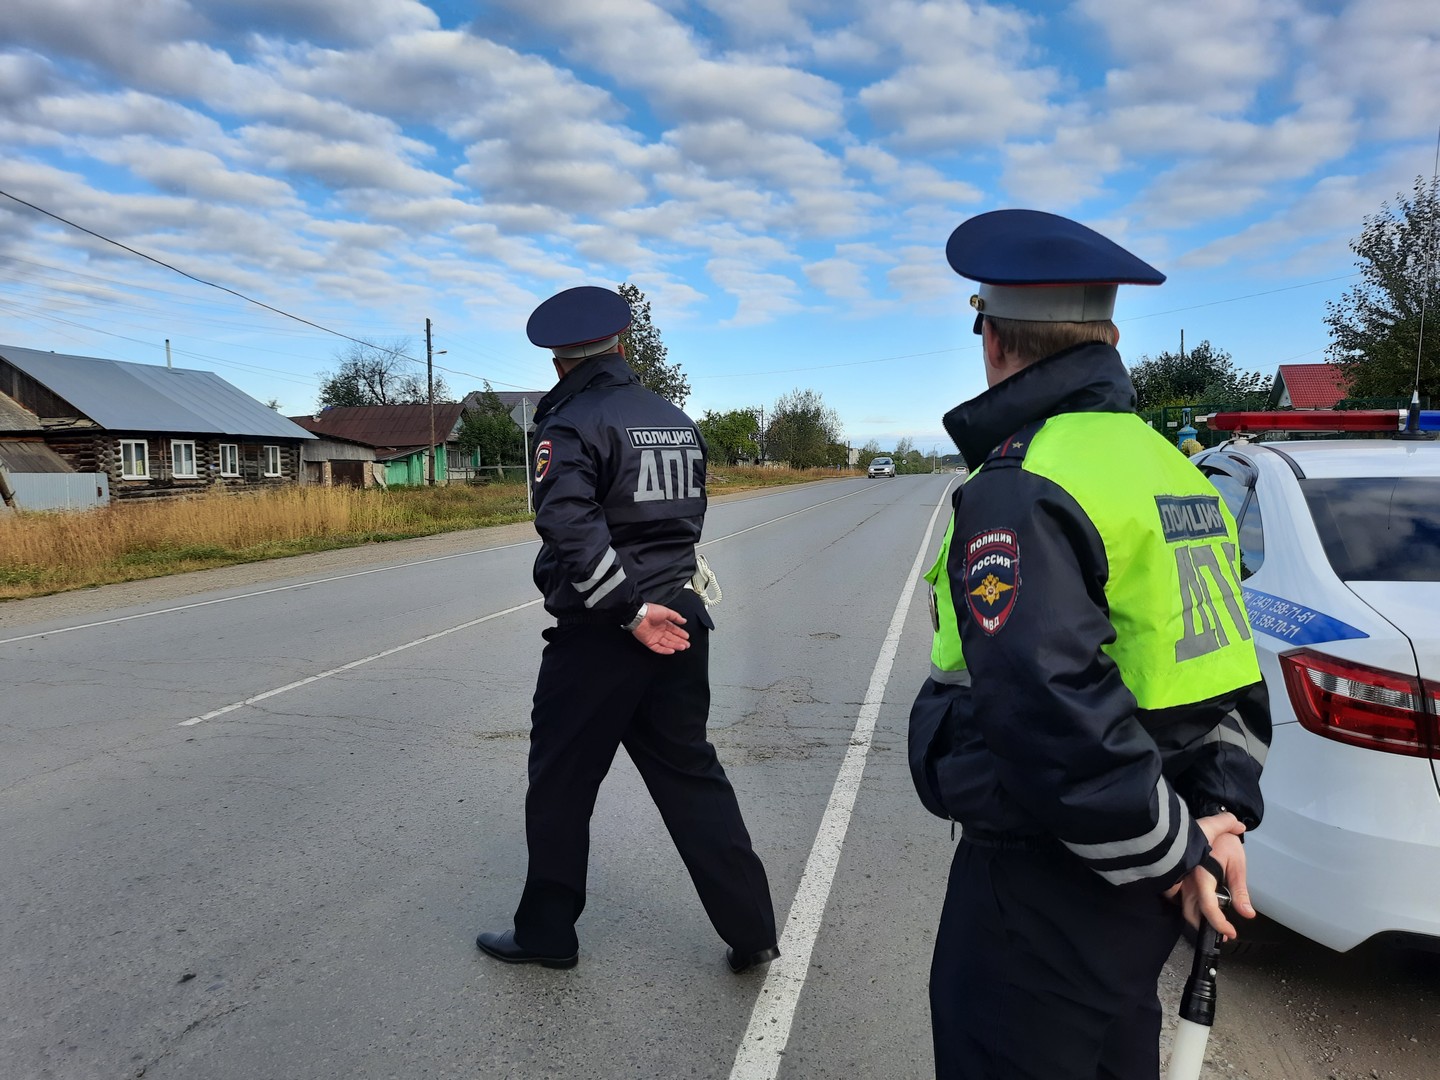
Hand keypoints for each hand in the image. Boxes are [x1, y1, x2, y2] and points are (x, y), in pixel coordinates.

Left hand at [630, 602, 689, 654]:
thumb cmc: (650, 611)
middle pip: (672, 638)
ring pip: (667, 643)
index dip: (681, 633)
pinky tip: (672, 651)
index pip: (674, 630)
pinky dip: (665, 650)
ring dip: (675, 645)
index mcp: (663, 623)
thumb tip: (684, 620)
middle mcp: (660, 631)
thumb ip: (676, 617)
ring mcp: (655, 637)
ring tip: (683, 647)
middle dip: (680, 641)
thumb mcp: (666, 611)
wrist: (639, 615)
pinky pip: (658, 648)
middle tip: (687, 644)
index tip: (687, 637)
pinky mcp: (649, 642)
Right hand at [1166, 812, 1251, 940]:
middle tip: (1225, 934)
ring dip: (1200, 919)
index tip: (1231, 933)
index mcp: (1201, 876)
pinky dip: (1192, 908)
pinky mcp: (1176, 878)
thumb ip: (1241, 889)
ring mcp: (1178, 880)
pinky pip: (1180, 899)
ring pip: (1185, 907)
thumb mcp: (1236, 862)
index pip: (1208, 907)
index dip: (1219, 923)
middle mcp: (1186, 881)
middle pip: (1192, 913)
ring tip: (1217, 925)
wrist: (1196, 821)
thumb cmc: (1220, 841)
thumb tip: (1249, 913)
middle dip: (1207, 927)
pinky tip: (1203, 910)